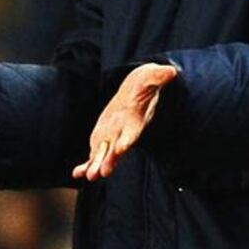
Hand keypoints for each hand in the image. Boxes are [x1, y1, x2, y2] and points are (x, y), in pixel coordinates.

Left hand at [73, 63, 177, 181]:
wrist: (137, 92)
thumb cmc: (145, 84)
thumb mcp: (150, 77)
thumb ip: (158, 77)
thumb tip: (171, 71)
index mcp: (135, 121)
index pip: (132, 133)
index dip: (126, 140)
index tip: (120, 148)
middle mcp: (124, 133)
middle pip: (117, 150)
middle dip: (110, 160)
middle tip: (102, 172)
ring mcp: (113, 138)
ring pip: (104, 156)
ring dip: (96, 166)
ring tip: (89, 176)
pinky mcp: (103, 140)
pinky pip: (94, 155)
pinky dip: (86, 165)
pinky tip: (76, 173)